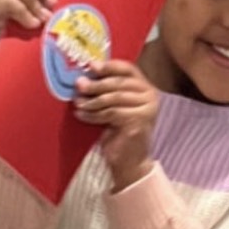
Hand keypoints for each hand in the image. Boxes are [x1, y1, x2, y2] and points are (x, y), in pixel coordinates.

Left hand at [74, 60, 159, 190]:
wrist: (129, 162)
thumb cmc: (119, 133)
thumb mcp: (113, 106)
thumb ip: (106, 91)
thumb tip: (83, 77)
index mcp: (146, 88)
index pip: (128, 69)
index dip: (109, 66)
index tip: (91, 66)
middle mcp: (150, 95)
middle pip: (118, 83)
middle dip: (95, 84)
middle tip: (78, 85)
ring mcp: (147, 109)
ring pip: (113, 98)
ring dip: (92, 101)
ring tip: (78, 104)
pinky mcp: (138, 121)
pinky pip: (110, 113)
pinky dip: (93, 115)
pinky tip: (81, 116)